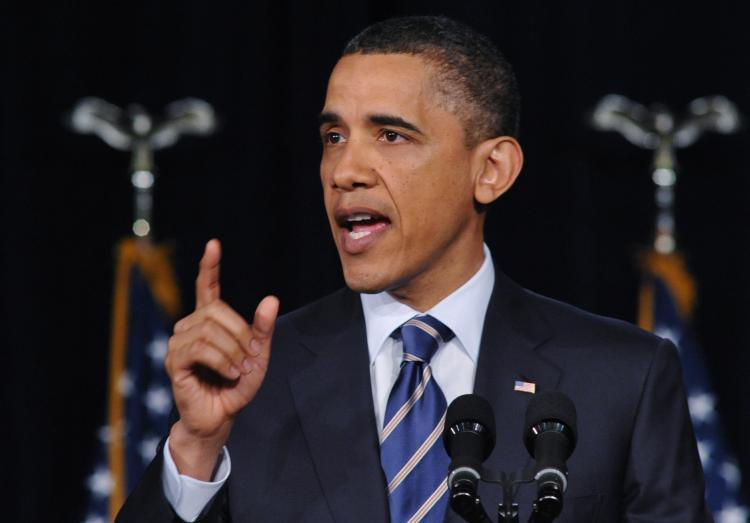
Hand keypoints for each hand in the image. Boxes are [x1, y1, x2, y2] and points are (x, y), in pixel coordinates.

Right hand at [165, 239, 278, 478]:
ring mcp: (178, 344)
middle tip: (251, 358)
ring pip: (209, 330)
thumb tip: (270, 299)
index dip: (209, 266)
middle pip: (216, 310)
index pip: (207, 287)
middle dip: (241, 333)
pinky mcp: (174, 362)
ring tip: (240, 370)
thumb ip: (262, 329)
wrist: (221, 417)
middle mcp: (190, 327)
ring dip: (233, 351)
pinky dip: (221, 360)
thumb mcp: (258, 356)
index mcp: (209, 322)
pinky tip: (230, 373)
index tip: (213, 244)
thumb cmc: (236, 386)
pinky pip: (199, 348)